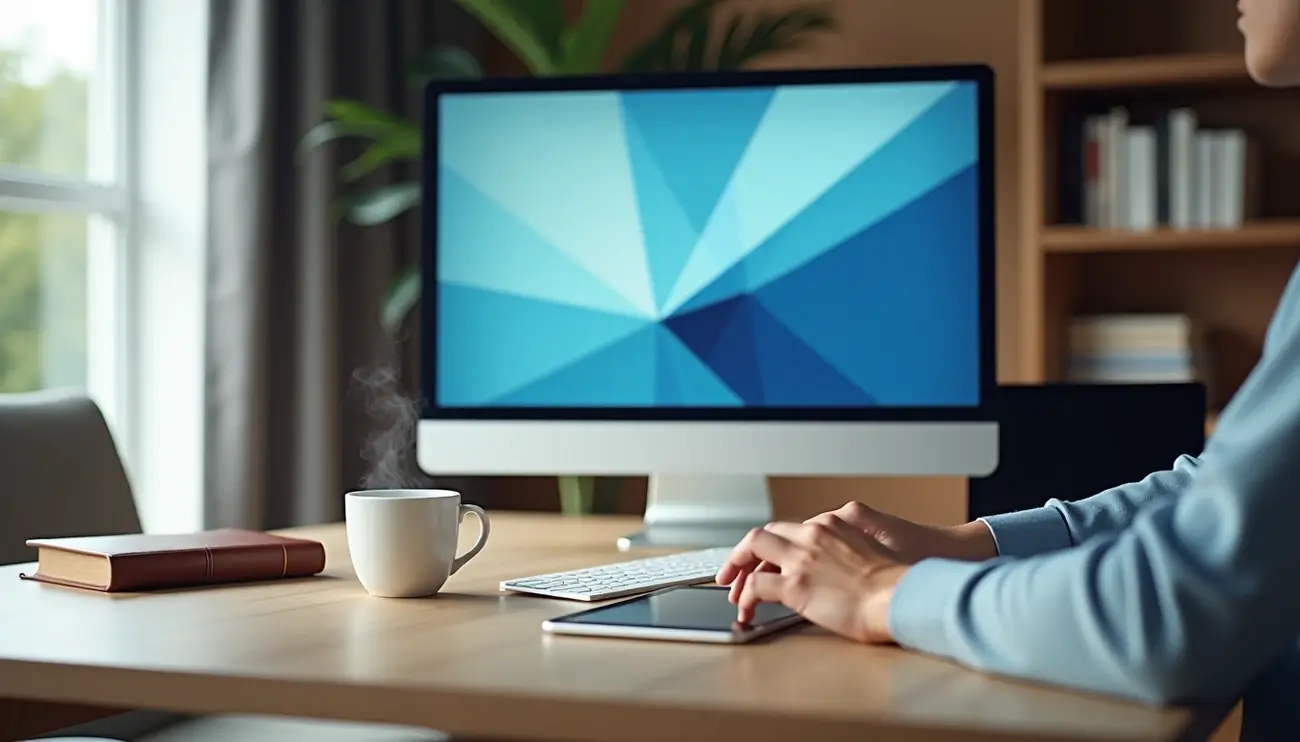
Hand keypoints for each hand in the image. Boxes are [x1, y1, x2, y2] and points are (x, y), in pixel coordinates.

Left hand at [716, 501, 995, 606]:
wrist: (903, 595)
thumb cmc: (897, 583)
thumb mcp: (869, 553)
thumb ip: (845, 552)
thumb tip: (832, 570)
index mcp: (833, 524)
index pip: (792, 529)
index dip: (775, 546)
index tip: (767, 559)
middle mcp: (813, 534)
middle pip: (765, 533)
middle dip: (745, 551)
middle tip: (733, 570)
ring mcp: (801, 558)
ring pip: (753, 548)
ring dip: (738, 567)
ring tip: (732, 589)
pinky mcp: (795, 584)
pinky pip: (757, 585)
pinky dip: (747, 596)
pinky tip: (747, 609)